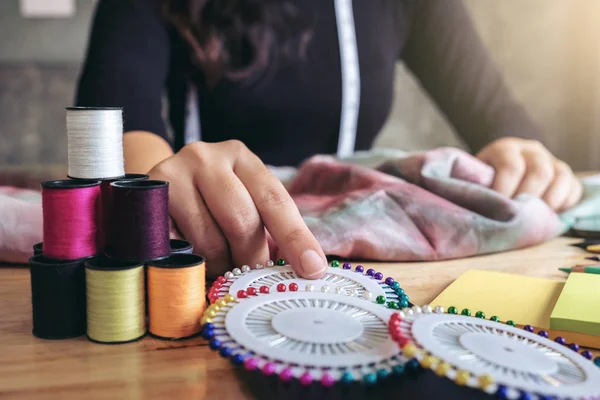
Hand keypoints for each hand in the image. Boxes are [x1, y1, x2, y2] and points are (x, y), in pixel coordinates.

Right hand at [148, 140, 327, 277]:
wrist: (156, 184)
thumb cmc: (210, 200)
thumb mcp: (242, 199)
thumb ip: (269, 226)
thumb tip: (307, 267)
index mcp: (240, 156)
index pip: (274, 200)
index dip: (296, 238)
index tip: (313, 269)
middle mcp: (205, 158)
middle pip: (241, 222)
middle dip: (251, 258)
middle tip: (250, 273)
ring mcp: (171, 176)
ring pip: (208, 241)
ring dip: (219, 265)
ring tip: (217, 262)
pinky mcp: (146, 203)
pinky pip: (177, 249)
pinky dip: (190, 263)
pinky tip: (192, 257)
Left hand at [476, 137, 581, 211]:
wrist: (499, 173)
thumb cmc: (483, 183)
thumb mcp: (476, 181)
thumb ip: (478, 188)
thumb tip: (478, 209)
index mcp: (505, 148)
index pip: (511, 167)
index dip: (505, 191)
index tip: (497, 210)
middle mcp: (531, 150)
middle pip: (539, 172)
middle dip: (528, 199)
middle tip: (517, 218)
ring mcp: (551, 160)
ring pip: (560, 178)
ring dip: (548, 203)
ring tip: (533, 220)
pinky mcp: (566, 175)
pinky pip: (573, 188)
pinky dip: (563, 205)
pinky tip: (548, 216)